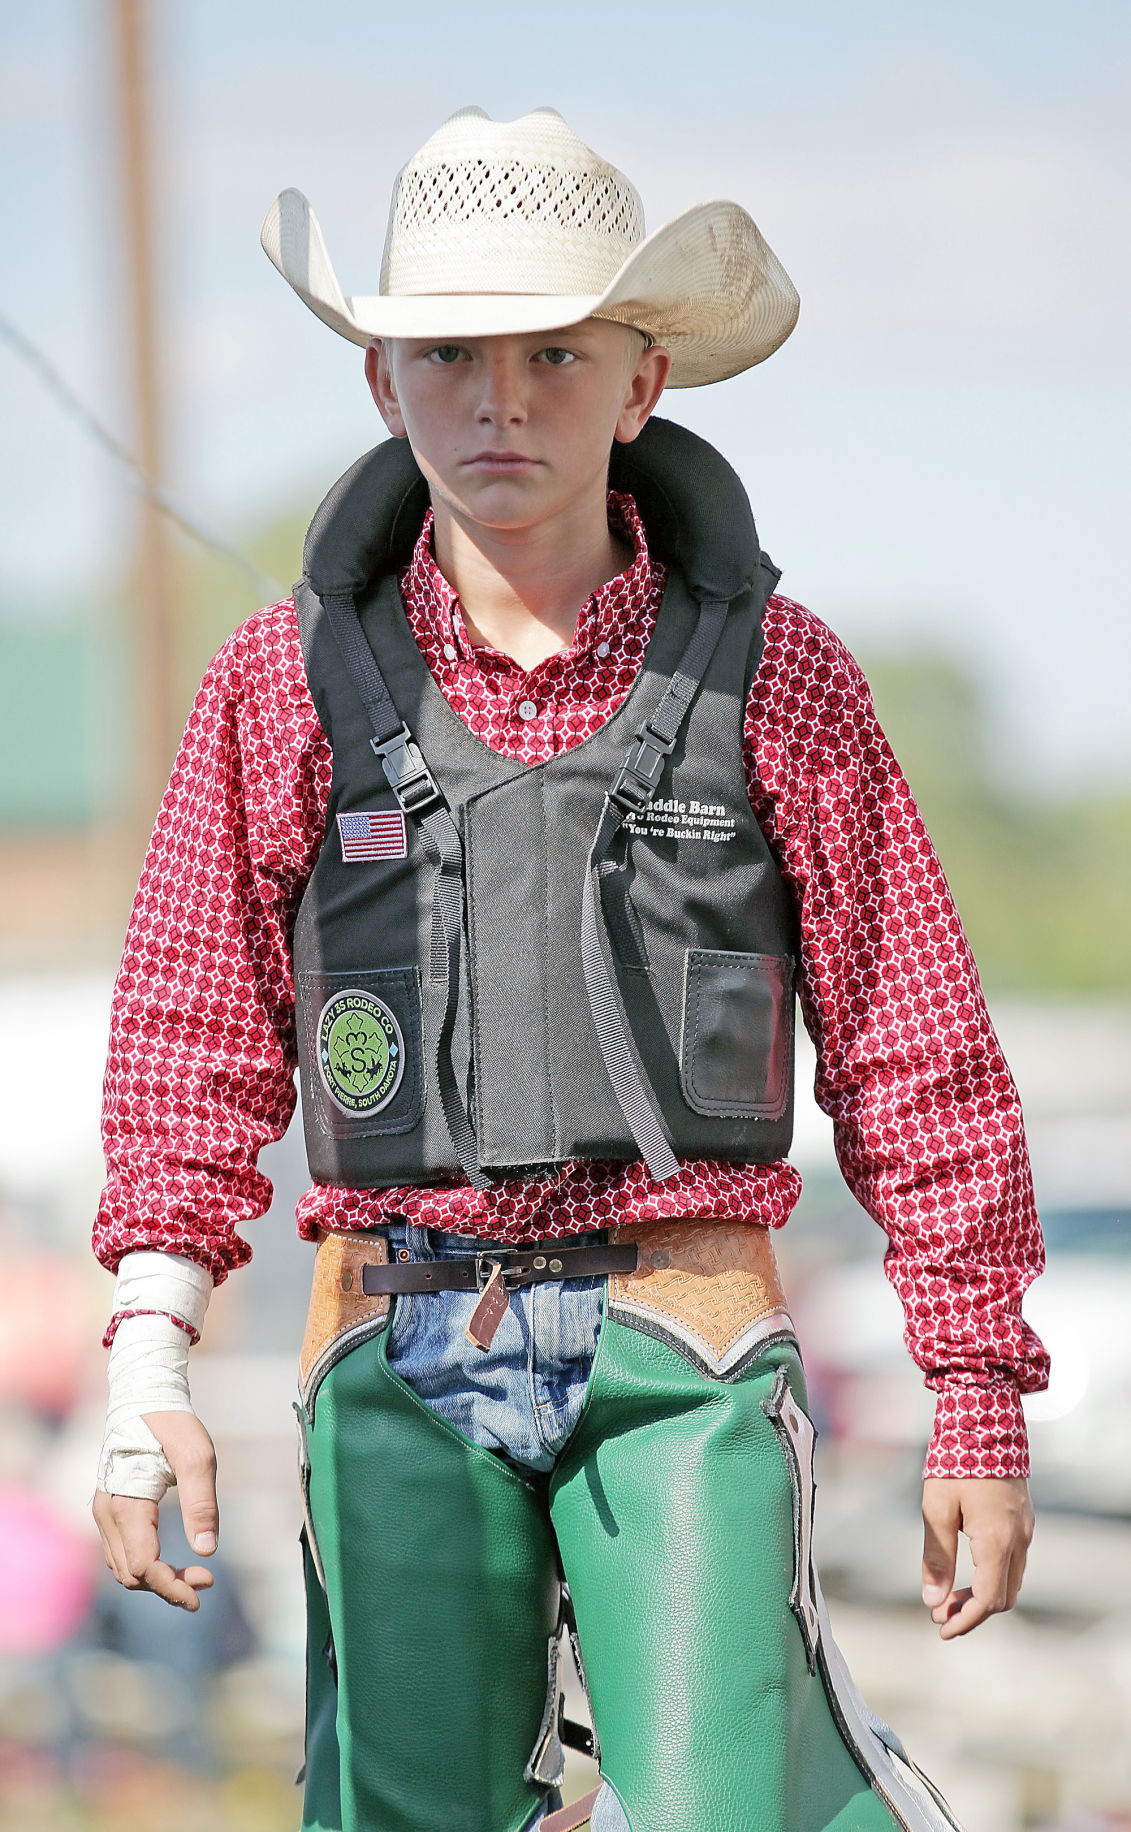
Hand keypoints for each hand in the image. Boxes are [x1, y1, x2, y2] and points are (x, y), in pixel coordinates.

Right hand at [92, 1411, 218, 1610]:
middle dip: (168, 1586)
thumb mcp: (198, 1458)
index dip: (172, 1585)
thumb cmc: (173, 1426)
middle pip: (132, 1574)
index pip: (143, 1565)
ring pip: (124, 1568)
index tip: (205, 1588)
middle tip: (205, 1583)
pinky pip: (122, 1554)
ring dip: (157, 1580)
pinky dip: (146, 1567)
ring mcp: (104, 1514)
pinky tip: (173, 1563)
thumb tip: (206, 1550)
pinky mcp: (110, 1512)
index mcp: (126, 1503)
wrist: (144, 1401)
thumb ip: (202, 1503)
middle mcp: (107, 1514)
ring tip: (195, 1576)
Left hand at [921, 1475, 1033, 1638]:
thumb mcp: (936, 1509)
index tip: (941, 1627)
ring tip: (949, 1593)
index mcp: (998, 1541)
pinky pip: (1013, 1560)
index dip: (965, 1620)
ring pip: (1012, 1580)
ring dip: (983, 1594)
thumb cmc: (956, 1462)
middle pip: (1004, 1596)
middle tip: (940, 1611)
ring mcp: (1025, 1529)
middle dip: (973, 1611)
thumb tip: (932, 1600)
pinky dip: (992, 1575)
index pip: (989, 1600)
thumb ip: (937, 1557)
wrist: (985, 1421)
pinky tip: (967, 1567)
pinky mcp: (1023, 1518)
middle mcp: (1019, 1539)